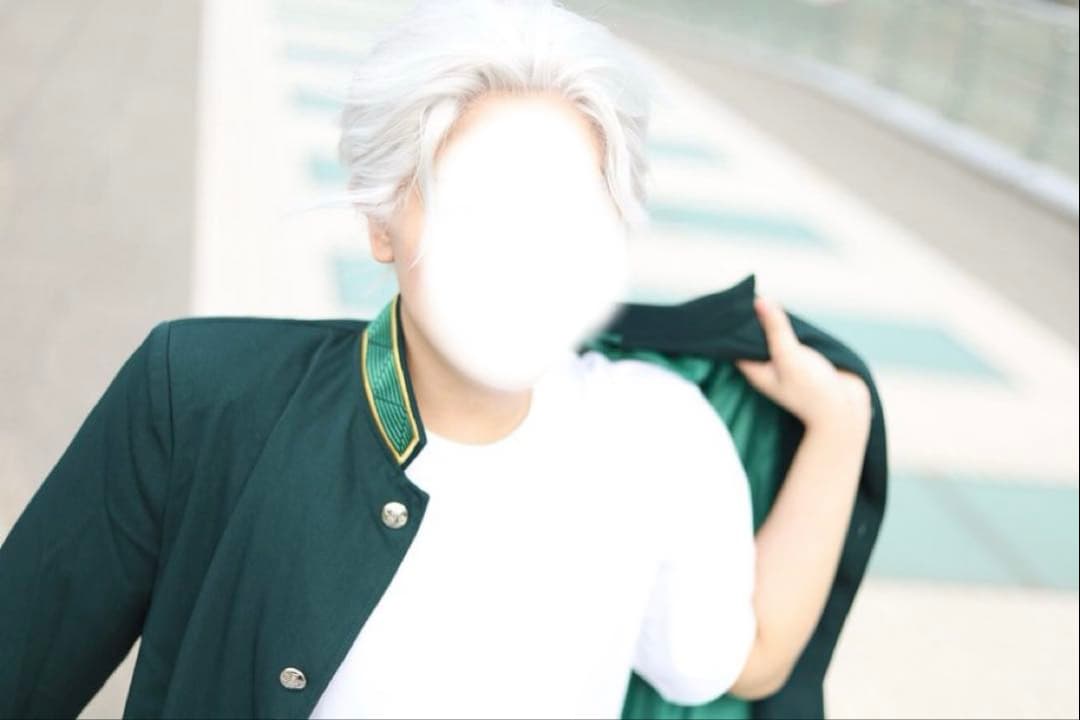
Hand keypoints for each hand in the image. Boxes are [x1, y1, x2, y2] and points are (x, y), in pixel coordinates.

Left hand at [734, 295, 871, 434]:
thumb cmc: (813, 391)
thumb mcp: (789, 355)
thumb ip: (774, 328)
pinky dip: (790, 329)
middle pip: (754, 339)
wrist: (846, 411)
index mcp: (755, 371)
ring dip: (773, 323)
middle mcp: (767, 368)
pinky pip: (792, 340)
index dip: (732, 325)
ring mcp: (786, 365)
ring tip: (766, 298)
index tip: (731, 302)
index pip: (735, 344)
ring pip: (774, 338)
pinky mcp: (804, 361)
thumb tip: (759, 301)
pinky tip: (788, 314)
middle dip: (753, 320)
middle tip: (749, 294)